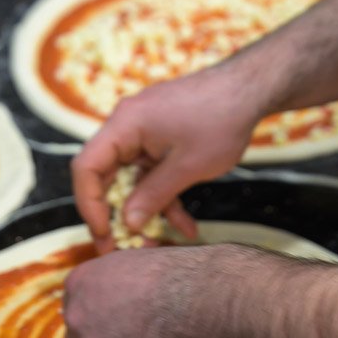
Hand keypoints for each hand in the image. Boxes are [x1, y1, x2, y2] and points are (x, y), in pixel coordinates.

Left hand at [63, 245, 206, 337]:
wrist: (189, 296)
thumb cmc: (170, 275)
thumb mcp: (132, 266)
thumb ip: (113, 286)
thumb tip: (120, 300)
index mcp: (79, 281)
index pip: (76, 305)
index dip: (96, 315)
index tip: (112, 320)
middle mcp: (75, 312)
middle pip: (79, 335)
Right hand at [71, 61, 261, 252]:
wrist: (250, 88)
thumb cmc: (220, 119)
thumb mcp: (187, 167)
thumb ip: (153, 196)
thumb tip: (128, 224)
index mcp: (125, 125)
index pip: (87, 167)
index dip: (89, 205)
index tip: (104, 235)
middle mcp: (128, 125)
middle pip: (107, 174)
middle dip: (117, 214)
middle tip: (122, 249)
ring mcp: (146, 130)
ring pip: (133, 178)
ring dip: (146, 210)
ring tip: (158, 244)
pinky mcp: (162, 136)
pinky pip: (153, 171)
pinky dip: (165, 196)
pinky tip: (186, 226)